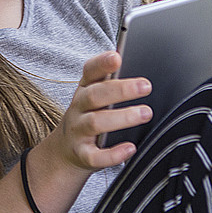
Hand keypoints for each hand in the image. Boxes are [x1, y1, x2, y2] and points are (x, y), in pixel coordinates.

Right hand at [45, 50, 152, 170]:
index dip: (101, 63)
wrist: (65, 151)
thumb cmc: (89, 117)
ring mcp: (78, 131)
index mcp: (84, 90)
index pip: (89, 72)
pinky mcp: (82, 154)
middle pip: (95, 95)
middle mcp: (78, 108)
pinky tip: (130, 148)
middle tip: (146, 86)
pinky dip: (113, 154)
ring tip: (145, 113)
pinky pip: (95, 156)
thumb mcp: (95, 97)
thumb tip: (142, 72)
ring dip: (122, 117)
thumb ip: (112, 84)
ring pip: (95, 123)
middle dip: (120, 89)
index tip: (117, 56)